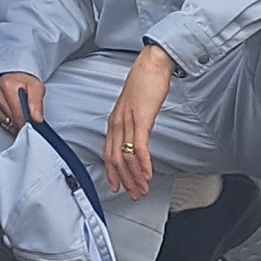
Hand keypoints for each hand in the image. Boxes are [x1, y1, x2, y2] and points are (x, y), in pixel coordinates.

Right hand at [0, 71, 45, 134]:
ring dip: (14, 122)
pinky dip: (5, 121)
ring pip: (5, 123)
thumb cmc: (24, 83)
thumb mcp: (36, 87)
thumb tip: (37, 119)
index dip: (27, 122)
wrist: (11, 79)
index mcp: (7, 86)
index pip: (18, 114)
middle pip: (12, 120)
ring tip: (19, 111)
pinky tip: (9, 112)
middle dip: (21, 122)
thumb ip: (37, 103)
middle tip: (28, 117)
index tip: (33, 123)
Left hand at [103, 45, 176, 197]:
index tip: (117, 186)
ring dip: (135, 177)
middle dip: (124, 180)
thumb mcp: (134, 107)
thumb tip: (135, 138)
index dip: (112, 172)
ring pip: (126, 156)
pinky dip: (143, 164)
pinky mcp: (141, 119)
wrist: (152, 65)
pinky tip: (148, 174)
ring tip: (142, 189)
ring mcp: (128, 121)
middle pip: (115, 158)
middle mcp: (117, 123)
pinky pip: (139, 146)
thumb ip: (132, 124)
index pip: (108, 152)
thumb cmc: (144, 84)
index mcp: (114, 121)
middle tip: (133, 194)